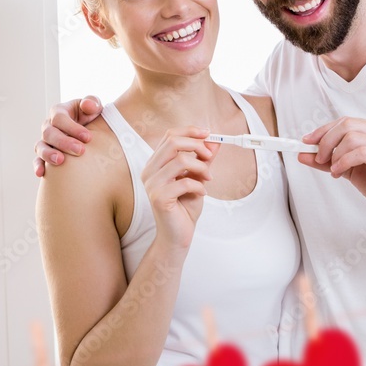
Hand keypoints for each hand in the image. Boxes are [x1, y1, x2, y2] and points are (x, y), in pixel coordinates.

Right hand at [33, 96, 103, 176]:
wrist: (91, 130)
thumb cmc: (91, 116)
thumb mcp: (93, 106)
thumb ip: (92, 102)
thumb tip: (88, 105)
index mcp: (59, 112)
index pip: (59, 118)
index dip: (72, 127)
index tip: (88, 137)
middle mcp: (49, 126)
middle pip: (49, 133)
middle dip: (64, 142)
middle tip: (80, 150)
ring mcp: (46, 141)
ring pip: (41, 146)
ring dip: (49, 154)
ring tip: (60, 161)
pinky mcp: (46, 154)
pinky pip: (38, 160)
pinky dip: (38, 166)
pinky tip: (41, 173)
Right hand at [142, 127, 218, 249]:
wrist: (178, 234)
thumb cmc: (185, 206)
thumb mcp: (198, 178)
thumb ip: (204, 159)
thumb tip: (215, 141)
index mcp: (156, 163)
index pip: (169, 136)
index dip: (190, 131)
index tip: (208, 134)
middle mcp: (149, 171)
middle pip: (172, 142)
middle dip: (197, 145)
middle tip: (210, 156)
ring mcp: (152, 184)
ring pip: (180, 160)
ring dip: (201, 167)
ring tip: (208, 178)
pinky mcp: (158, 197)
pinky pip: (184, 182)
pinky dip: (199, 186)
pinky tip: (201, 193)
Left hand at [300, 118, 365, 226]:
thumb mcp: (350, 171)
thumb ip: (329, 161)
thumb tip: (303, 154)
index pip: (346, 122)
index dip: (323, 130)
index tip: (306, 142)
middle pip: (347, 125)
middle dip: (326, 141)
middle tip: (318, 158)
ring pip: (352, 138)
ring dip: (335, 154)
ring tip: (334, 170)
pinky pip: (361, 152)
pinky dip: (344, 161)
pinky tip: (339, 172)